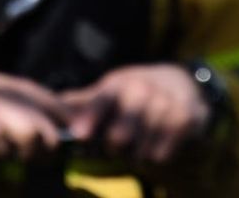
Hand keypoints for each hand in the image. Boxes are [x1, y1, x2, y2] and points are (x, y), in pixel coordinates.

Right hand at [0, 69, 68, 160]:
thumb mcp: (10, 99)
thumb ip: (35, 109)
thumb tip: (66, 128)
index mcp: (26, 90)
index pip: (62, 109)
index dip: (72, 129)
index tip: (74, 143)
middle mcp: (15, 95)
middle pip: (48, 129)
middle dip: (46, 150)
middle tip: (35, 157)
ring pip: (29, 134)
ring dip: (24, 151)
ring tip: (15, 154)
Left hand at [60, 64, 211, 165]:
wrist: (183, 83)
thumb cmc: (136, 93)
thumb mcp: (112, 91)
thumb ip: (84, 102)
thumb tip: (54, 105)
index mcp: (118, 84)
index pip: (102, 100)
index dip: (91, 117)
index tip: (80, 135)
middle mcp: (142, 90)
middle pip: (122, 131)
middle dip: (116, 145)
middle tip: (116, 146)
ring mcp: (165, 103)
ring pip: (142, 148)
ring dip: (137, 154)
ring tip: (138, 146)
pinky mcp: (185, 118)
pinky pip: (162, 153)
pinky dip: (156, 155)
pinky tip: (157, 144)